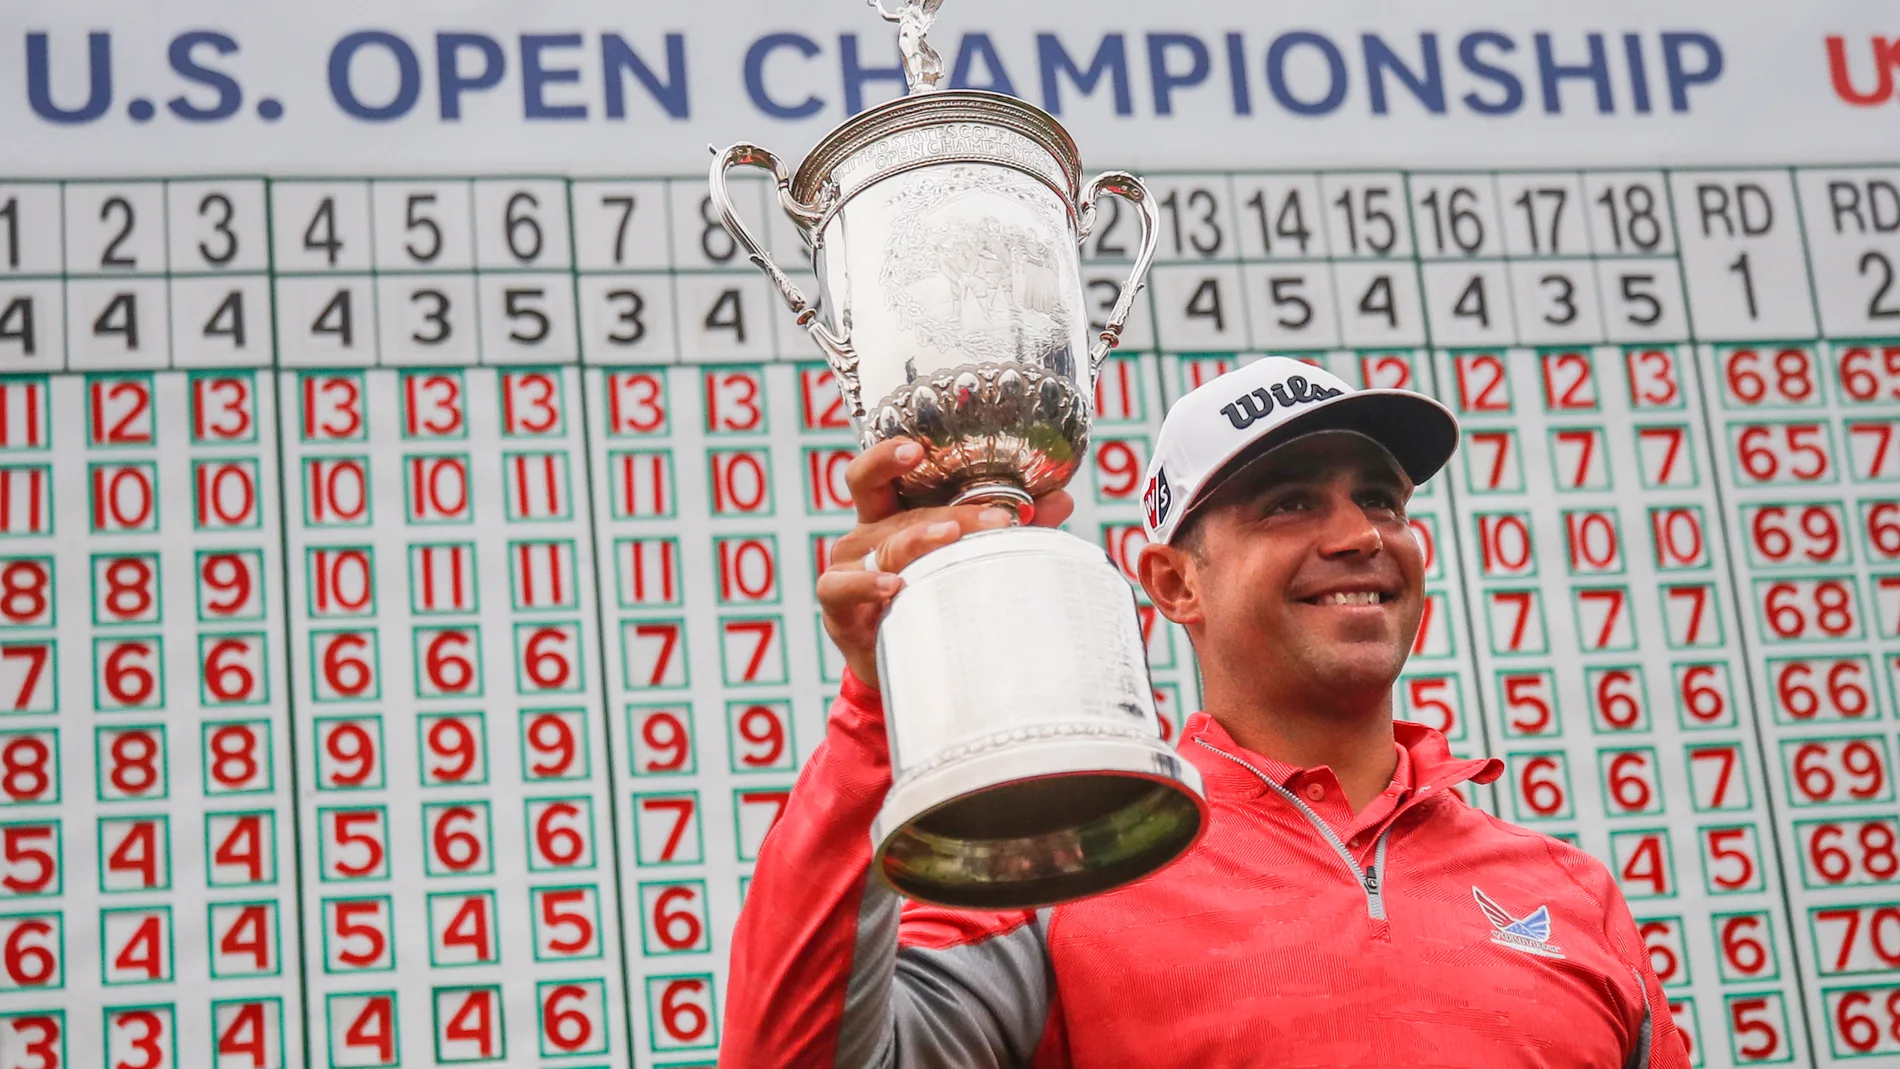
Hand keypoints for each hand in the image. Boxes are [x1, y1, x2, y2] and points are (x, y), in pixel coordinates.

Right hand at [818, 438, 1074, 691]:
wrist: (905, 664)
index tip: (916, 447)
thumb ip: (1006, 528)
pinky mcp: (838, 606)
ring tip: (951, 539)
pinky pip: (842, 586)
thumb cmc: (932, 597)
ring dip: (919, 540)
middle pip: (901, 514)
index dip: (887, 456)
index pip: (875, 475)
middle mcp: (864, 536)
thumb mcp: (966, 558)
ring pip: (882, 546)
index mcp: (888, 516)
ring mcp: (847, 568)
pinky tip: (894, 586)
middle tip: (999, 518)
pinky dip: (867, 583)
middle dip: (953, 514)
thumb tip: (1063, 499)